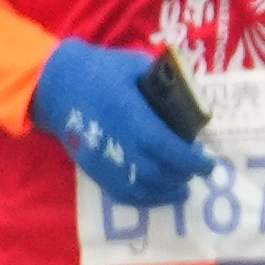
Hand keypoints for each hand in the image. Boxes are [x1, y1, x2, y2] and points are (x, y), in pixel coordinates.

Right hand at [32, 38, 205, 206]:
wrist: (56, 85)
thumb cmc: (100, 71)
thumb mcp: (136, 66)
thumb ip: (165, 83)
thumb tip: (192, 97)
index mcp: (133, 119)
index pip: (169, 148)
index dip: (192, 160)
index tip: (209, 163)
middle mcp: (121, 144)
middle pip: (158, 173)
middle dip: (183, 175)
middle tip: (198, 170)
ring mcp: (106, 160)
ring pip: (142, 188)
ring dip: (167, 191)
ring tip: (183, 186)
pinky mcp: (95, 169)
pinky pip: (122, 194)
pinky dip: (145, 199)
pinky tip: (159, 193)